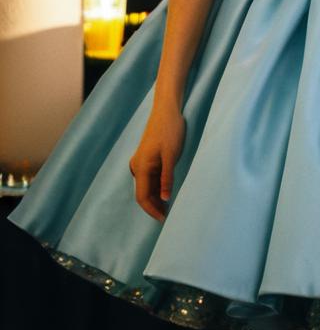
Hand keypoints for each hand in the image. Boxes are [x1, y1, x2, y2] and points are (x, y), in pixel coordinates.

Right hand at [128, 103, 186, 221]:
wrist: (167, 110)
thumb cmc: (170, 130)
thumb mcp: (171, 156)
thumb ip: (167, 178)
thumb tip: (164, 198)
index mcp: (141, 167)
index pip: (142, 197)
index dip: (152, 210)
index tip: (164, 220)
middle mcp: (137, 166)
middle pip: (143, 193)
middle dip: (154, 206)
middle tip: (169, 217)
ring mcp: (141, 162)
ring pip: (147, 186)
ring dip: (156, 197)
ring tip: (169, 208)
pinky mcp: (147, 158)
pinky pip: (150, 178)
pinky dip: (157, 187)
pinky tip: (167, 192)